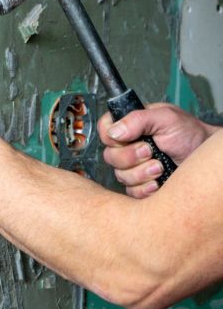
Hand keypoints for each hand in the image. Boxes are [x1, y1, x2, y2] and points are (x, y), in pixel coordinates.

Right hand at [98, 103, 216, 197]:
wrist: (203, 157)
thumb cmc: (189, 134)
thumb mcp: (165, 118)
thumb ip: (138, 119)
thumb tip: (114, 131)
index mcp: (129, 127)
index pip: (104, 130)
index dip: (112, 137)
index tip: (129, 138)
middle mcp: (127, 146)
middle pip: (109, 157)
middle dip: (132, 157)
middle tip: (151, 151)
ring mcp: (132, 167)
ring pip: (120, 176)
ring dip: (142, 173)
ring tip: (160, 166)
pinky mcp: (139, 184)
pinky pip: (131, 191)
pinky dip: (146, 187)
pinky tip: (158, 181)